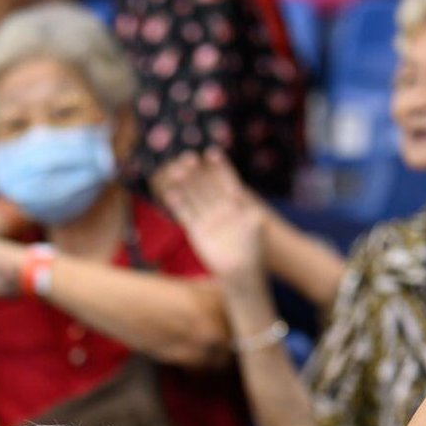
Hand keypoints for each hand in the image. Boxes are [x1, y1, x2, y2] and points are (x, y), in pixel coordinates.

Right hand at [152, 150, 266, 283]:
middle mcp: (220, 208)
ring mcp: (207, 218)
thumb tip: (238, 192)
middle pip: (207, 185)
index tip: (211, 153)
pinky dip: (177, 204)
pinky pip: (185, 214)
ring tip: (176, 170)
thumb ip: (246, 204)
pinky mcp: (196, 231)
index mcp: (236, 203)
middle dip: (198, 172)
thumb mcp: (255, 225)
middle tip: (188, 157)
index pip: (226, 180)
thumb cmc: (252, 249)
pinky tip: (170, 192)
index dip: (219, 167)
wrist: (240, 272)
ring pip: (194, 196)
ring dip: (185, 183)